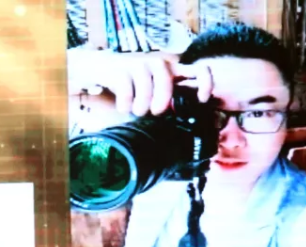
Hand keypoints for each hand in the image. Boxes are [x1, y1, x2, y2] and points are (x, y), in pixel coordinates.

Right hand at [68, 49, 212, 116]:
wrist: (99, 69)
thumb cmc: (129, 86)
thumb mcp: (151, 92)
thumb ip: (166, 101)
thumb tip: (180, 124)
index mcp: (171, 71)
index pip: (198, 70)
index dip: (205, 83)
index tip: (200, 100)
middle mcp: (158, 64)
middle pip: (167, 80)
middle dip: (161, 100)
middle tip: (154, 112)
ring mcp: (138, 64)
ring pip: (146, 85)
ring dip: (141, 103)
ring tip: (136, 111)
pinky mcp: (120, 68)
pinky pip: (126, 87)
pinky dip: (125, 102)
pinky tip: (123, 107)